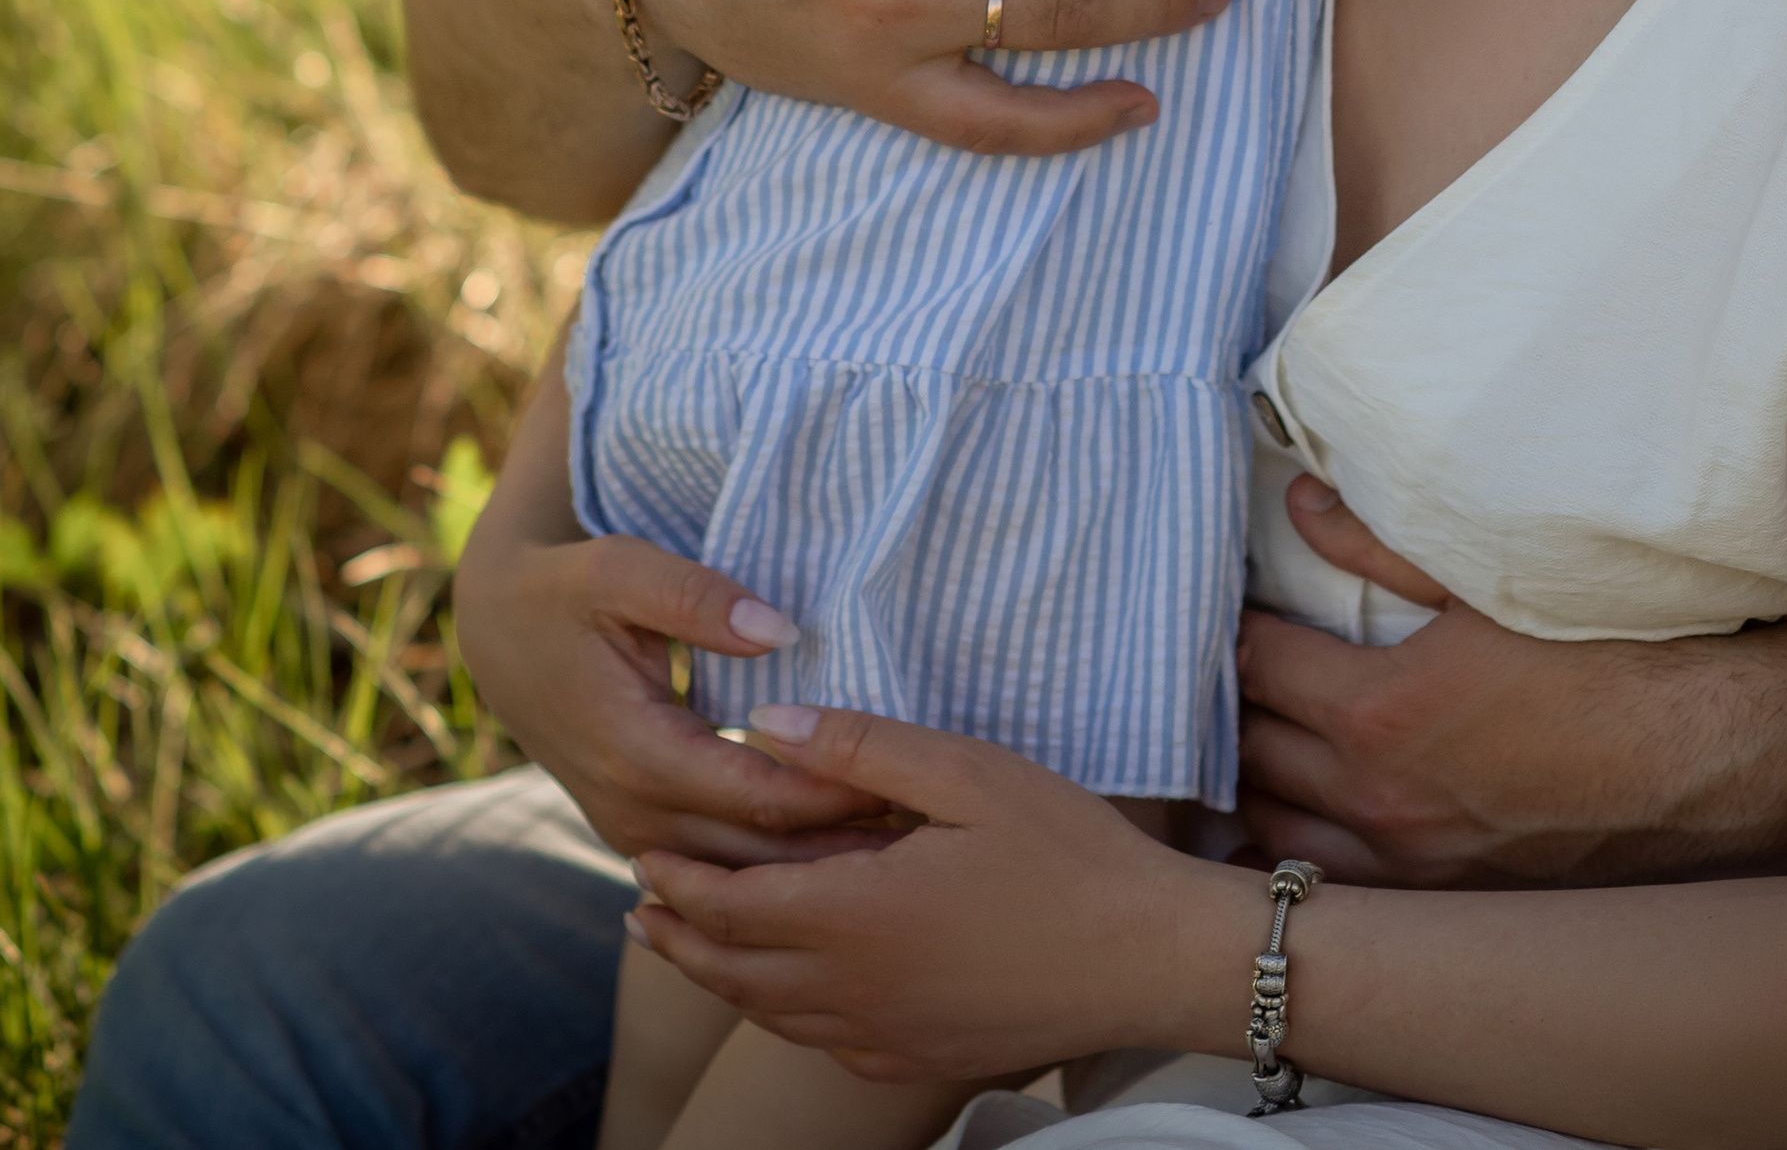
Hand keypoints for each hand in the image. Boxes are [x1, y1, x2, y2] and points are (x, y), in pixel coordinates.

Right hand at [451, 521, 902, 868]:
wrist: (498, 632)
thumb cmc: (568, 590)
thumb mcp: (622, 569)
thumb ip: (698, 598)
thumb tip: (780, 630)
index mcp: (637, 750)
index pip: (757, 796)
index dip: (832, 796)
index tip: (907, 789)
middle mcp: (633, 810)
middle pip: (755, 856)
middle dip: (838, 850)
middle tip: (928, 839)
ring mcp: (633, 833)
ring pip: (738, 876)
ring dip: (813, 868)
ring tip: (900, 853)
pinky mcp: (639, 833)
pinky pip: (717, 866)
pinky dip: (777, 865)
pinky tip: (839, 851)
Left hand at [628, 707, 1229, 1081]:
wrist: (1145, 958)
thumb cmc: (1065, 852)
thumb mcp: (965, 773)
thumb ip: (859, 749)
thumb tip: (765, 727)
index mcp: (854, 916)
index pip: (729, 907)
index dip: (678, 882)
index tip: (645, 852)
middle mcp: (853, 991)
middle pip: (733, 972)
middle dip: (678, 936)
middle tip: (641, 906)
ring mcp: (884, 1036)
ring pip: (771, 1015)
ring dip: (720, 977)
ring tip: (690, 945)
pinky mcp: (917, 1059)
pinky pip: (823, 1042)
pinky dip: (781, 1013)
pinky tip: (789, 989)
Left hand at [1234, 481, 1786, 887]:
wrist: (1726, 753)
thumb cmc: (1620, 651)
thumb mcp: (1494, 576)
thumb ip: (1382, 541)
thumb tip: (1300, 504)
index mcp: (1384, 715)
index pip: (1252, 667)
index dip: (1226, 628)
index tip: (1220, 601)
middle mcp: (1387, 808)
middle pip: (1253, 754)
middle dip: (1227, 704)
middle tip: (1218, 659)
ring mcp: (1422, 871)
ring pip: (1282, 838)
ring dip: (1255, 784)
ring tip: (1247, 735)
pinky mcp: (1458, 904)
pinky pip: (1343, 891)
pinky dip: (1304, 851)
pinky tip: (1300, 818)